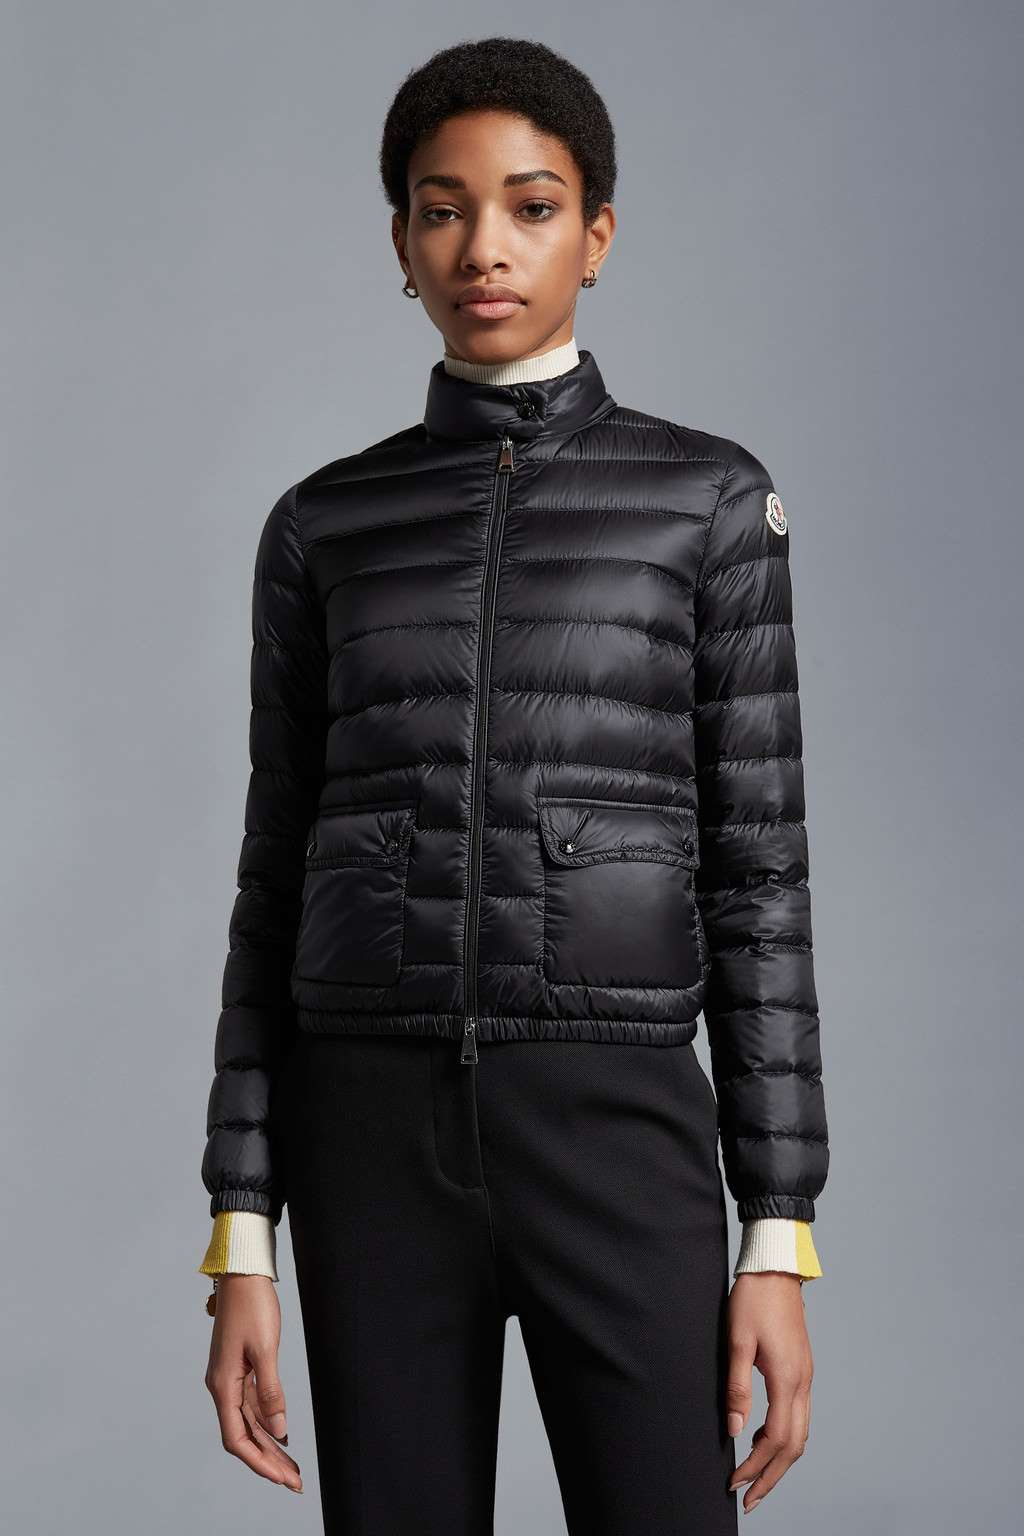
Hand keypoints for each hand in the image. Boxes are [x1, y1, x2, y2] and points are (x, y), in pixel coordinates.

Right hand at [203, 1274, 302, 1492]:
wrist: (242, 1273)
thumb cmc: (252, 1306)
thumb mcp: (265, 1348)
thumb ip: (271, 1391)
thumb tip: (280, 1430)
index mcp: (223, 1385)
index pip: (237, 1438)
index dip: (258, 1462)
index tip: (281, 1479)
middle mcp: (222, 1386)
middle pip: (244, 1435)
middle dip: (268, 1461)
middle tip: (294, 1481)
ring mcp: (230, 1378)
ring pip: (249, 1422)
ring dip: (269, 1445)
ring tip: (292, 1466)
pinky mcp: (240, 1368)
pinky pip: (252, 1405)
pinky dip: (267, 1422)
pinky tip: (281, 1435)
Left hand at [725, 1272, 812, 1513]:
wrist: (775, 1267)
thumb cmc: (753, 1299)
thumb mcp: (737, 1340)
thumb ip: (737, 1387)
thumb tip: (735, 1431)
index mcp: (788, 1379)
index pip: (776, 1440)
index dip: (756, 1467)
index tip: (734, 1483)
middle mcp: (803, 1383)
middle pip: (794, 1447)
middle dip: (771, 1476)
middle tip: (747, 1498)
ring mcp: (805, 1377)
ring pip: (800, 1434)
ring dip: (778, 1460)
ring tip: (753, 1475)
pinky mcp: (801, 1369)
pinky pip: (798, 1416)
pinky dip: (783, 1438)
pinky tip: (761, 1438)